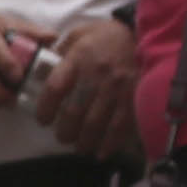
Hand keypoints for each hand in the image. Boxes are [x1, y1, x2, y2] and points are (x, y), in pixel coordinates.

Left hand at [27, 13, 140, 161]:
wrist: (145, 34)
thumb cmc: (108, 36)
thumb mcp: (80, 34)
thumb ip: (61, 52)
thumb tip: (42, 69)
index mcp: (79, 59)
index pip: (55, 88)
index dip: (45, 108)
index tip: (43, 119)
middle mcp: (96, 76)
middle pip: (74, 112)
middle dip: (65, 131)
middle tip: (62, 137)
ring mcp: (116, 89)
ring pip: (95, 124)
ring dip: (84, 141)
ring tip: (79, 146)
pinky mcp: (134, 99)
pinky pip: (120, 127)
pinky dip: (109, 143)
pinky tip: (101, 152)